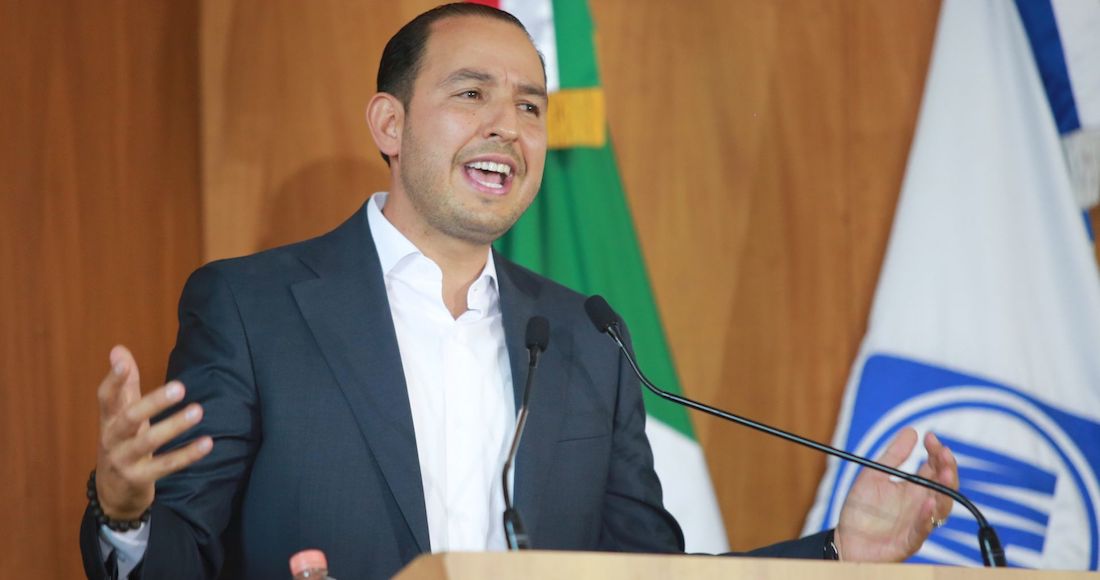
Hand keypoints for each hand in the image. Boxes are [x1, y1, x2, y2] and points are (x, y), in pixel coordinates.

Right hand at [95, 345, 212, 519]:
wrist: (112, 493)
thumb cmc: (122, 443)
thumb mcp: (121, 415)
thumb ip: (125, 384)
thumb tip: (118, 348)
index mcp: (108, 420)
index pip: (106, 397)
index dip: (114, 380)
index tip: (123, 362)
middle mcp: (112, 439)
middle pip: (129, 417)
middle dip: (153, 402)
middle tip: (180, 386)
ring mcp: (124, 460)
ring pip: (148, 442)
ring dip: (174, 426)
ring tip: (198, 410)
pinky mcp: (139, 478)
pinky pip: (166, 466)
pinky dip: (187, 454)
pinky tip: (207, 443)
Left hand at [834, 428, 956, 561]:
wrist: (846, 540)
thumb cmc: (861, 510)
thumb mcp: (873, 475)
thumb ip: (893, 456)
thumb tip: (911, 431)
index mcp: (913, 488)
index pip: (933, 467)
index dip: (936, 452)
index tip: (930, 437)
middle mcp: (920, 504)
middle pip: (944, 485)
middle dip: (947, 468)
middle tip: (944, 452)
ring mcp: (917, 522)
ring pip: (941, 508)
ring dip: (945, 491)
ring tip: (944, 473)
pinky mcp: (910, 540)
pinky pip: (923, 530)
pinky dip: (927, 518)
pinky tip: (927, 503)